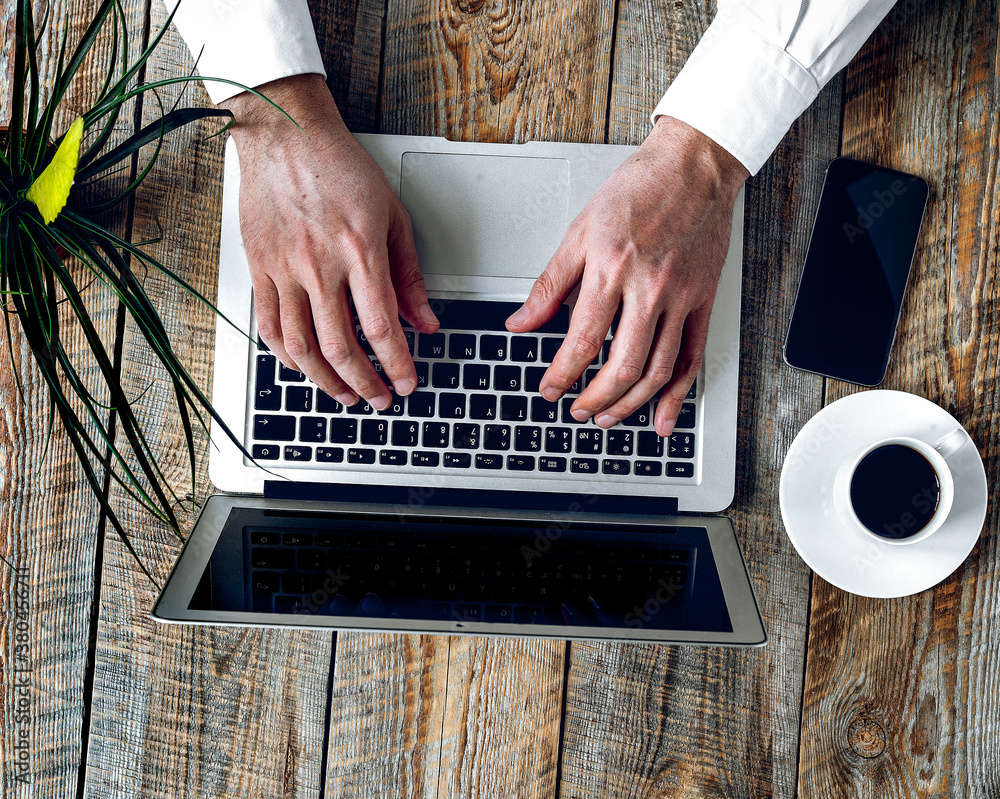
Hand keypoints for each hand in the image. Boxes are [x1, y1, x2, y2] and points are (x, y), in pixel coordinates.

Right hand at [222, 74, 437, 409]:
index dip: (397, 364)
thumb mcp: (392, 216)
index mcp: (359, 250)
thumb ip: (410, 275)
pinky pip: (269, 326)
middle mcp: (319, 264)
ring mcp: (283, 269)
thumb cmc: (341, 169)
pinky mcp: (259, 268)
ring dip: (327, 381)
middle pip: (341, 347)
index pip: (381, 326)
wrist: (286, 135)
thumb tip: (425, 321)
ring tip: (346, 394)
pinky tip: (306, 368)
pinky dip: (288, 358)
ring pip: (302, 346)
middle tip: (379, 399)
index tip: (406, 383)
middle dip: (365, 383)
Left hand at [506, 115, 748, 435]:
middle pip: (622, 366)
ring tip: (607, 417)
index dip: (562, 374)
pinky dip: (678, 395)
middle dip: (594, 399)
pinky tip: (663, 417)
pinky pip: (692, 357)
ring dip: (630, 404)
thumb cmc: (638, 189)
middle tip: (576, 410)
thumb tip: (521, 323)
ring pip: (657, 370)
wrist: (695, 165)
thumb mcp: (579, 231)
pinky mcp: (704, 300)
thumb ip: (549, 284)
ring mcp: (681, 297)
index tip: (549, 389)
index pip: (582, 340)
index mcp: (611, 268)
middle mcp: (649, 287)